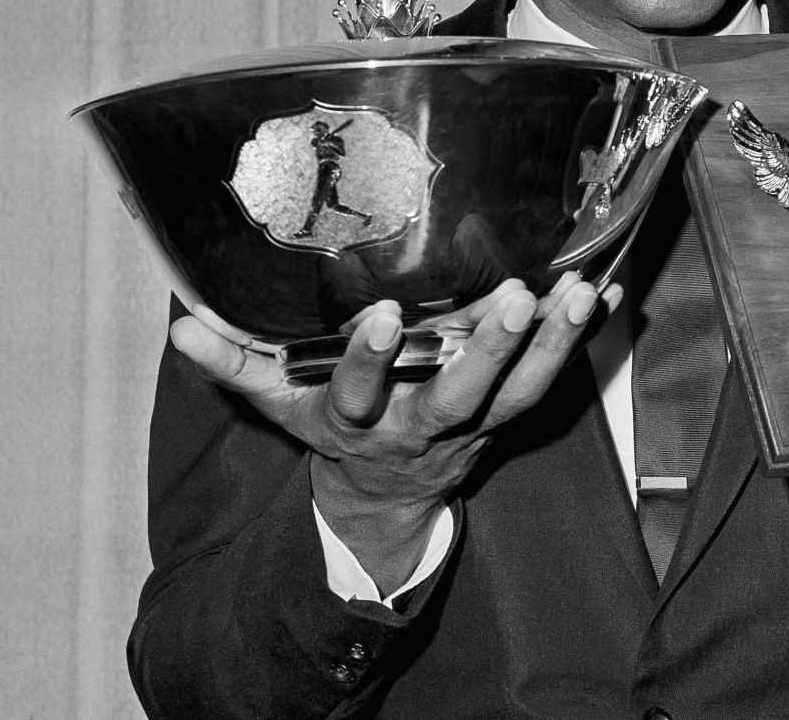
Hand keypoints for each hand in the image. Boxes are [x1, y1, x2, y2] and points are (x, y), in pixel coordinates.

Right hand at [170, 272, 617, 591]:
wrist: (385, 496)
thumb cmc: (334, 426)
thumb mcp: (280, 404)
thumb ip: (237, 364)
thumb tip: (183, 326)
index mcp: (361, 419)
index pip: (361, 392)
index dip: (372, 360)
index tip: (383, 316)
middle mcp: (422, 424)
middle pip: (459, 395)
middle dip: (488, 353)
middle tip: (513, 298)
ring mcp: (474, 423)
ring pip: (520, 392)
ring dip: (552, 344)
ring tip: (576, 291)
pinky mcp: (509, 415)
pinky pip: (553, 382)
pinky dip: (579, 341)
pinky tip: (605, 295)